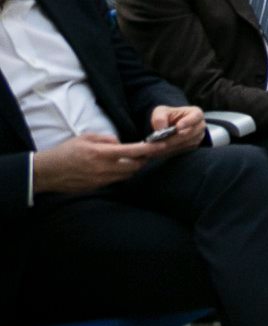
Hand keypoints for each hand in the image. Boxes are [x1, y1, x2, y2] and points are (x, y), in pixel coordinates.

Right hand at [32, 133, 155, 194]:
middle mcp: (104, 168)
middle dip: (144, 160)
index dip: (150, 149)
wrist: (48, 172)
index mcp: (102, 153)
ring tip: (136, 160)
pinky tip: (119, 168)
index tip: (162, 145)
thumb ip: (106, 139)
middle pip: (134, 166)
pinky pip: (116, 181)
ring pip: (127, 175)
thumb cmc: (66, 152)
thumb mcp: (85, 138)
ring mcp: (101, 180)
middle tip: (148, 153)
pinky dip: (121, 174)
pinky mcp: (97, 187)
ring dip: (134, 168)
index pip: (133, 151)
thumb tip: (120, 143)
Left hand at [147, 105, 204, 153]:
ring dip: (166, 148)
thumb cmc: (168, 116)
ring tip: (151, 149)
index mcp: (196, 114)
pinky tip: (155, 152)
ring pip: (182, 145)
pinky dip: (167, 152)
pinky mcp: (191, 148)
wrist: (171, 126)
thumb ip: (160, 118)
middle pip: (187, 134)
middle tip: (156, 144)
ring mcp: (197, 139)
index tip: (178, 127)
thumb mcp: (162, 111)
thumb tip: (161, 129)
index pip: (196, 117)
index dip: (188, 122)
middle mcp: (199, 127)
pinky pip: (179, 151)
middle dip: (170, 140)